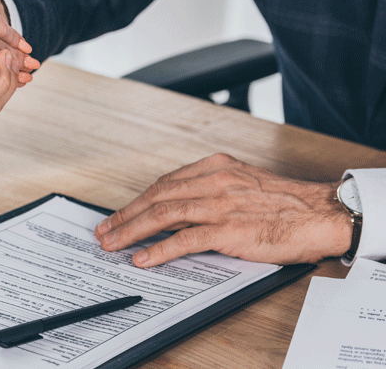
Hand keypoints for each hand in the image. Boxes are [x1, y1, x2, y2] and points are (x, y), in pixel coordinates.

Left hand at [93, 153, 352, 267]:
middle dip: (125, 215)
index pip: (165, 183)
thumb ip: (212, 191)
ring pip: (163, 214)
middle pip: (156, 196)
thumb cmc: (286, 204)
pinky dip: (159, 249)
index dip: (138, 200)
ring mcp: (220, 204)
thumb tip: (179, 211)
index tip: (120, 213)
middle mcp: (214, 182)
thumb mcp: (243, 184)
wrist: (322, 213)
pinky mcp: (229, 229)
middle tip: (104, 230)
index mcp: (216, 167)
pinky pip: (185, 239)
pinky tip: (143, 258)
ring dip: (132, 231)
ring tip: (113, 244)